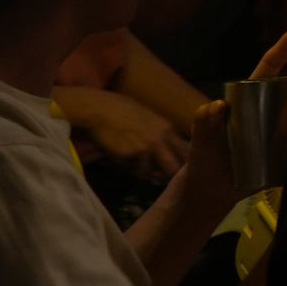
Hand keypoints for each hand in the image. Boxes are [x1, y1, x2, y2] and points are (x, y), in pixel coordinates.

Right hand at [56, 86, 187, 177]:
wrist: (100, 109)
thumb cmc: (123, 111)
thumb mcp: (151, 120)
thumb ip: (161, 135)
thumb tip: (168, 155)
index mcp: (167, 130)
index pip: (186, 153)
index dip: (181, 165)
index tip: (174, 169)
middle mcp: (159, 140)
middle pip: (172, 169)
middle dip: (164, 176)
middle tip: (155, 176)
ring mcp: (142, 148)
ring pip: (146, 173)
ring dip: (138, 172)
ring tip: (131, 163)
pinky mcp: (126, 154)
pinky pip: (126, 169)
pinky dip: (121, 166)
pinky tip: (116, 154)